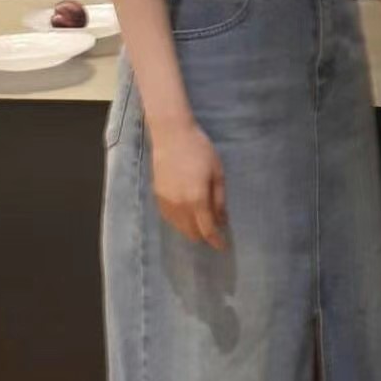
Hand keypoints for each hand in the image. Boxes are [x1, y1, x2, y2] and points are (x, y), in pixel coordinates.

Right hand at [151, 121, 227, 250]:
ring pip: (179, 227)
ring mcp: (166, 202)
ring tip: (201, 223)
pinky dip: (179, 222)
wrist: (171, 135)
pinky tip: (186, 216)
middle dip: (204, 236)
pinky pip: (169, 218)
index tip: (223, 246)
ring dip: (191, 229)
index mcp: (197, 200)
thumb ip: (219, 199)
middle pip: (192, 233)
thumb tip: (222, 220)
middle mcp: (179, 206)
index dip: (216, 241)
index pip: (207, 230)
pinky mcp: (157, 196)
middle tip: (214, 230)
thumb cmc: (200, 150)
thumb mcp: (217, 173)